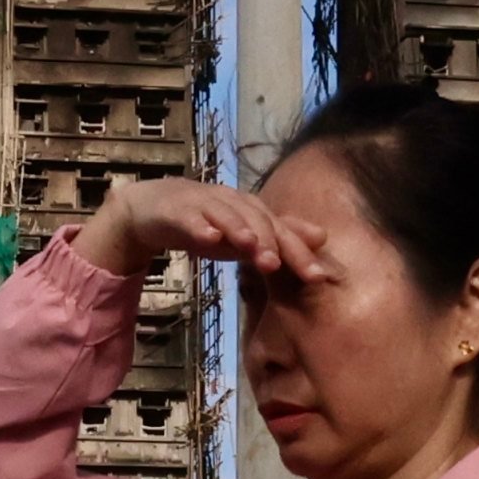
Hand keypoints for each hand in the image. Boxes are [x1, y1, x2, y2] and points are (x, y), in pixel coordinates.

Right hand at [73, 175, 331, 285]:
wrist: (155, 208)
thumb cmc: (208, 223)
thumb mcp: (244, 235)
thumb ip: (280, 236)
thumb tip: (323, 237)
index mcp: (251, 210)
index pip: (281, 230)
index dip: (298, 251)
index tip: (317, 276)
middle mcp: (232, 202)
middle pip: (257, 219)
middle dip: (270, 240)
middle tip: (280, 264)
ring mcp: (204, 203)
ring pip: (226, 214)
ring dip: (240, 229)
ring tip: (251, 246)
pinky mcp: (177, 209)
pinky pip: (189, 217)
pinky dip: (200, 226)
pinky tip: (208, 238)